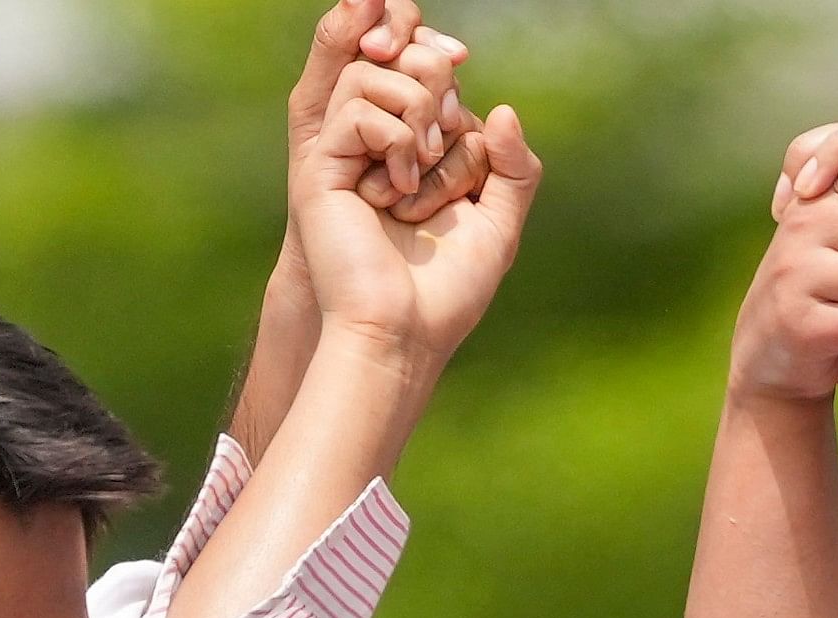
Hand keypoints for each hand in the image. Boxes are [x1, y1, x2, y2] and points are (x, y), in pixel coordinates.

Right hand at [289, 0, 539, 363]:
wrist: (401, 332)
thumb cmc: (447, 292)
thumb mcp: (499, 224)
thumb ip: (514, 167)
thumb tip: (501, 108)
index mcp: (422, 157)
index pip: (446, 90)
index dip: (463, 114)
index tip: (466, 177)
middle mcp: (382, 147)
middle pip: (411, 66)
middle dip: (441, 100)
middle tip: (441, 156)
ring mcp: (350, 153)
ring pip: (377, 73)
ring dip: (416, 117)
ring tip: (419, 175)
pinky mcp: (323, 164)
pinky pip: (357, 108)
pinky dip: (393, 142)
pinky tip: (394, 193)